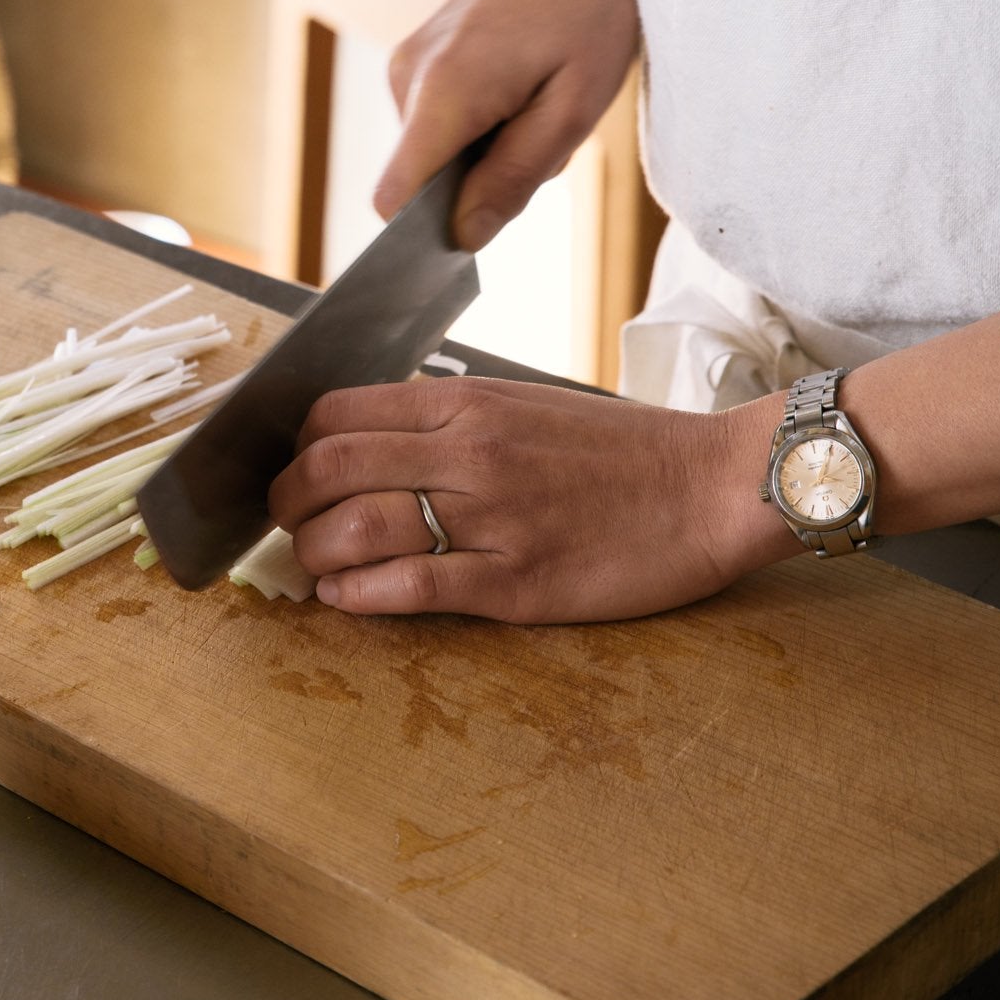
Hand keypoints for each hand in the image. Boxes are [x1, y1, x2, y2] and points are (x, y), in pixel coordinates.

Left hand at [266, 379, 799, 623]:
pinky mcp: (515, 582)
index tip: (297, 473)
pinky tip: (344, 597)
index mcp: (466, 402)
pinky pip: (407, 588)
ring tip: (316, 566)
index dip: (296, 448)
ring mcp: (490, 519)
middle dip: (286, 503)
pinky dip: (356, 595)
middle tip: (288, 524)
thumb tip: (370, 437)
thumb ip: (447, 417)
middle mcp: (468, 453)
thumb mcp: (523, 403)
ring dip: (314, 554)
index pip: (335, 414)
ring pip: (354, 530)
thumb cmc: (618, 450)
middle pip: (326, 470)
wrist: (713, 487)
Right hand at [373, 0, 639, 249]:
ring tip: (541, 101)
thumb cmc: (592, 3)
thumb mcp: (575, 106)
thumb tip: (463, 237)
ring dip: (485, 152)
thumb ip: (514, 177)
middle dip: (477, 185)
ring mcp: (407, 63)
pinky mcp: (418, 56)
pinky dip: (480, 125)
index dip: (419, 237)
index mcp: (443, 92)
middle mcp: (407, 77)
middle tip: (544, 140)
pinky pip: (438, 123)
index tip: (463, 245)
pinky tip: (524, 85)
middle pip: (420, 181)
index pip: (393, 199)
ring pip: (433, 153)